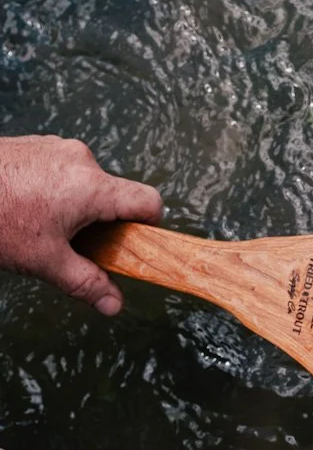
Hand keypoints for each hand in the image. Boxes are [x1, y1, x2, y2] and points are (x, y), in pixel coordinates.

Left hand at [0, 135, 161, 314]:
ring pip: (86, 184)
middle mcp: (80, 160)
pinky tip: (27, 207)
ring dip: (76, 207)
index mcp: (91, 187)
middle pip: (115, 195)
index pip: (149, 202)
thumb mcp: (43, 260)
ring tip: (42, 225)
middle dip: (102, 222)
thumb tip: (112, 304)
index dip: (148, 226)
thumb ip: (86, 283)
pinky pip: (62, 171)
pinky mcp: (35, 145)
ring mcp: (55, 148)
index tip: (132, 244)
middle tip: (73, 244)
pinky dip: (55, 191)